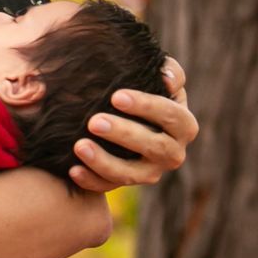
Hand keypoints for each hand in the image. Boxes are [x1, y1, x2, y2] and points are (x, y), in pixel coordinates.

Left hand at [71, 56, 197, 191]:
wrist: (125, 112)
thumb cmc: (143, 87)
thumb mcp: (157, 76)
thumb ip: (168, 70)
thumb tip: (165, 78)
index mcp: (183, 125)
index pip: (172, 116)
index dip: (146, 106)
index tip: (115, 96)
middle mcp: (173, 153)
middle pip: (155, 147)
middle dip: (124, 134)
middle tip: (94, 121)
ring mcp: (151, 172)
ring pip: (132, 174)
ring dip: (105, 161)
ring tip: (79, 146)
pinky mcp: (128, 183)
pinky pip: (109, 186)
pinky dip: (91, 180)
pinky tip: (73, 170)